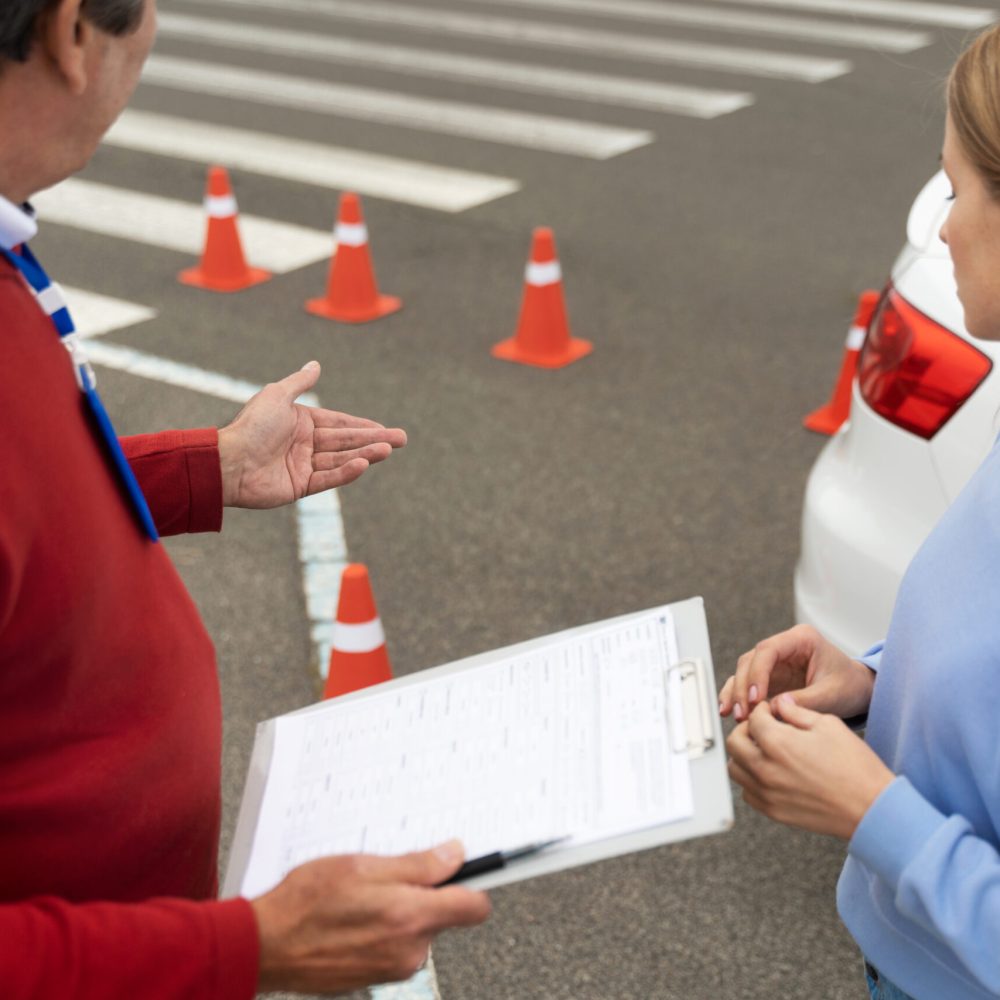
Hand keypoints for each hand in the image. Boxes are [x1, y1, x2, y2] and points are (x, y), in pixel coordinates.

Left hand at [217, 361, 406, 508]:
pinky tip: (364, 464)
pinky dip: (346, 472)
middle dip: (374, 440)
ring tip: (388, 450)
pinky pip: (328, 478)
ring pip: (341, 459)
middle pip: (346, 441)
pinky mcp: (300, 486)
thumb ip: (299, 383)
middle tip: (402, 439)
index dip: (363, 425)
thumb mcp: (276, 396)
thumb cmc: (250, 427)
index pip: (339, 423)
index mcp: (300, 423)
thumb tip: (316, 365)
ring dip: (366, 454)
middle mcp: (304, 444)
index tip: (385, 428)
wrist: (228, 462)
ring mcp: (303, 466)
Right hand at [250, 840, 490, 993]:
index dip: (474, 883)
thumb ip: (417, 865)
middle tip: (389, 873)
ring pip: (416, 929)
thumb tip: (455, 856)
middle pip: (443, 915)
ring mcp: (392, 967)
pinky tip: (352, 916)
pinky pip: (394, 945)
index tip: (471, 868)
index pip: (473, 906)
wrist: (265, 946)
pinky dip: (382, 928)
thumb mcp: (363, 866)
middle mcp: (409, 949)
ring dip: (399, 910)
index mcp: (411, 917)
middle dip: (424, 893)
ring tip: (361, 895)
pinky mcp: (374, 977)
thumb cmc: (305, 902)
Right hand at [718, 625, 874, 721]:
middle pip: (750, 661)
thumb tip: (774, 707)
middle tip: (743, 712)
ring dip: (736, 693)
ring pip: (744, 671)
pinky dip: (738, 697)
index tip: (755, 698)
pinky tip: (731, 712)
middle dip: (743, 687)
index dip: (757, 673)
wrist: (857, 690)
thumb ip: (805, 700)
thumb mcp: (832, 695)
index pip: (768, 650)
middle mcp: (783, 647)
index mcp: (801, 639)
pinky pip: (747, 684)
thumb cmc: (849, 686)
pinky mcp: (770, 677)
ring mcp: (774, 662)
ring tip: (735, 716)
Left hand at [727, 695, 893, 839]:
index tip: (770, 711)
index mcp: (777, 743)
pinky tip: (771, 772)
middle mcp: (765, 769)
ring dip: (744, 755)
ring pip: (735, 768)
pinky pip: (747, 792)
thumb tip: (778, 703)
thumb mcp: (828, 725)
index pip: (753, 718)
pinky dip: (752, 780)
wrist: (872, 809)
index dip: (762, 709)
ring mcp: (767, 793)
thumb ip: (796, 711)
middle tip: (763, 728)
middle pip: (734, 742)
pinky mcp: (773, 812)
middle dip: (746, 730)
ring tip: (765, 750)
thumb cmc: (855, 766)